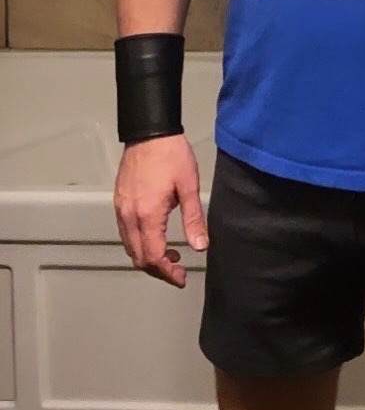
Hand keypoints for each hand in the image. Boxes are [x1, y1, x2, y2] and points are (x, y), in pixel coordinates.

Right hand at [113, 133, 207, 287]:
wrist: (149, 132)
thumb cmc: (171, 155)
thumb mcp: (189, 186)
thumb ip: (194, 219)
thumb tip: (200, 247)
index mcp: (147, 215)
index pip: (153, 257)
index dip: (167, 273)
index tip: (181, 278)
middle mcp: (129, 216)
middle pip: (138, 257)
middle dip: (158, 270)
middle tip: (177, 269)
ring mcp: (121, 209)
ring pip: (129, 247)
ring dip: (148, 257)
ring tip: (170, 254)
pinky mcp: (119, 202)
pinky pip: (125, 233)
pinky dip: (139, 243)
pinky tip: (155, 236)